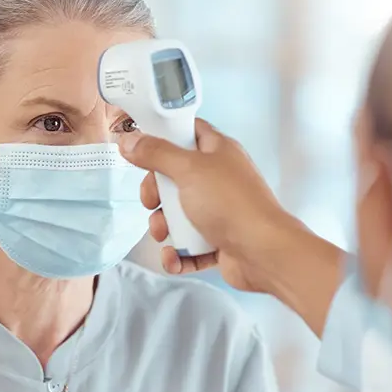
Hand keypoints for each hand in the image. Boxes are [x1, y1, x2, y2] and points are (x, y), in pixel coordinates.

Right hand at [119, 119, 347, 335]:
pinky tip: (174, 259)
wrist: (263, 252)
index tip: (142, 148)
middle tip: (151, 202)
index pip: (188, 132)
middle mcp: (219, 178)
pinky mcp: (218, 240)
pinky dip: (178, 254)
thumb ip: (156, 154)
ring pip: (179, 214)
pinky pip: (189, 245)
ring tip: (164, 235)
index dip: (164, 136)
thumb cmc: (230, 203)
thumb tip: (128, 140)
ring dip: (164, 227)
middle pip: (175, 178)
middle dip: (157, 194)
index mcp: (218, 151)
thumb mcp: (188, 170)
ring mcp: (219, 211)